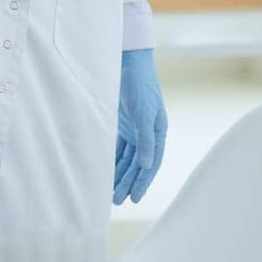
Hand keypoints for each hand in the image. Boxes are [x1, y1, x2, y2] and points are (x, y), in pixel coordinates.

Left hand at [113, 48, 167, 203]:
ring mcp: (133, 129)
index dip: (143, 182)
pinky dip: (111, 159)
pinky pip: (116, 147)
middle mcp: (146, 134)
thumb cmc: (140, 84)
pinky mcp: (120, 123)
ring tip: (109, 193)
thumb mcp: (144, 112)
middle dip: (128, 182)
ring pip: (126, 158)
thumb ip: (145, 139)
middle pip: (137, 164)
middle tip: (117, 201)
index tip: (134, 199)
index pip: (151, 164)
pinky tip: (103, 172)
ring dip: (119, 174)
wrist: (128, 61)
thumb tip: (147, 165)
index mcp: (158, 132)